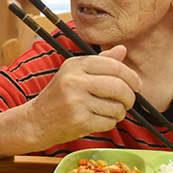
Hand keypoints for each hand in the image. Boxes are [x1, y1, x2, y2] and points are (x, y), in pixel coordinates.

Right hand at [25, 46, 140, 147]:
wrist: (35, 121)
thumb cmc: (58, 97)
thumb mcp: (74, 73)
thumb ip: (100, 62)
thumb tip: (122, 49)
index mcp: (75, 65)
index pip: (113, 66)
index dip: (131, 76)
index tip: (137, 85)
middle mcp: (75, 80)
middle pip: (119, 86)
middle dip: (130, 97)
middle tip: (128, 102)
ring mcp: (76, 101)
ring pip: (116, 107)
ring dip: (118, 113)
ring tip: (108, 112)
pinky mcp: (79, 120)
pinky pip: (109, 122)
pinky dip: (109, 123)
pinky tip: (97, 120)